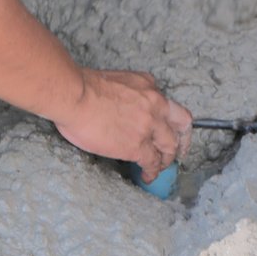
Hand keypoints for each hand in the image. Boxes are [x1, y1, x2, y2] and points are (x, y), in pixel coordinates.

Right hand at [53, 69, 192, 181]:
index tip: (169, 127)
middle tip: (178, 150)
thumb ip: (129, 91)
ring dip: (167, 158)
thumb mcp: (116, 79)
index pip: (167, 103)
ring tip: (160, 167)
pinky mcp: (138, 145)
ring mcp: (149, 126)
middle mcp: (154, 104)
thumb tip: (123, 104)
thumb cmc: (82, 86)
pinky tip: (147, 176)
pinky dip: (153, 171)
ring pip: (170, 145)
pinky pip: (152, 162)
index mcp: (147, 85)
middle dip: (182, 139)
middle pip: (182, 123)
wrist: (74, 96)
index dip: (169, 119)